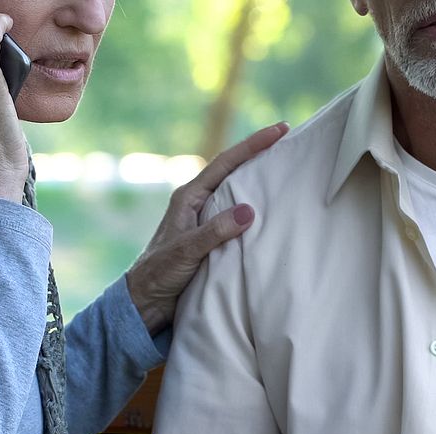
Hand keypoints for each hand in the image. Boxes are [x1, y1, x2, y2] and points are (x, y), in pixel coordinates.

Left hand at [124, 123, 289, 333]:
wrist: (147, 301)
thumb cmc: (159, 273)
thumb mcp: (187, 250)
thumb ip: (215, 231)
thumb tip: (249, 210)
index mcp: (189, 197)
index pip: (226, 163)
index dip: (253, 145)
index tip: (280, 130)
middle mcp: (198, 203)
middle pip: (234, 172)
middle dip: (260, 156)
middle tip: (289, 142)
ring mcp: (205, 220)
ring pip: (237, 194)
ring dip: (259, 183)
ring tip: (286, 172)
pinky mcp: (211, 239)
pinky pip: (237, 218)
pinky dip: (255, 211)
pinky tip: (271, 212)